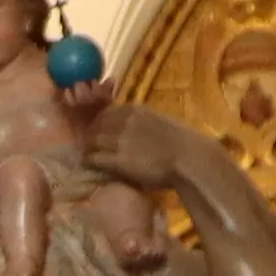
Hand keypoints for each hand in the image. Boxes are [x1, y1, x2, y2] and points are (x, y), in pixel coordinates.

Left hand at [74, 98, 203, 190]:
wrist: (189, 159)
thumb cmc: (182, 144)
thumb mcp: (160, 123)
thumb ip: (144, 123)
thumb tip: (136, 130)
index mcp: (137, 110)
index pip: (108, 112)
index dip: (100, 122)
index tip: (98, 131)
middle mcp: (125, 122)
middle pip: (97, 125)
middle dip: (91, 134)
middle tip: (88, 145)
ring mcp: (121, 140)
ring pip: (93, 140)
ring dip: (88, 148)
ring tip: (86, 155)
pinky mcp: (119, 159)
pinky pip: (95, 158)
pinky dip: (89, 160)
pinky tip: (87, 165)